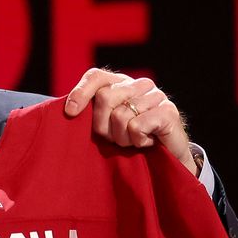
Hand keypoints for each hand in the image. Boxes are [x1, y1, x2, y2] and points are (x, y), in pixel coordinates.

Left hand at [63, 67, 196, 172]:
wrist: (168, 160)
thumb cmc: (133, 142)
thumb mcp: (108, 127)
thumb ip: (93, 114)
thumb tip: (69, 110)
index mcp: (121, 84)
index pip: (96, 76)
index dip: (81, 92)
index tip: (70, 113)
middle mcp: (139, 84)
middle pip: (104, 97)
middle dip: (103, 127)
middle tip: (116, 139)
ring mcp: (155, 95)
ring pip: (120, 116)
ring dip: (122, 139)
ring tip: (134, 141)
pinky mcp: (168, 111)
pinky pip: (136, 126)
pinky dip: (137, 141)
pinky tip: (148, 142)